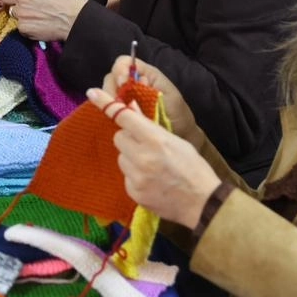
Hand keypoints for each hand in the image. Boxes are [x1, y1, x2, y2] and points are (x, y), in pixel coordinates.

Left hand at [85, 87, 220, 228]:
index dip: (107, 104)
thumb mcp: (176, 140)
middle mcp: (141, 157)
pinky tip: (151, 179)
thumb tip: (130, 110)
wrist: (203, 202)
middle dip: (129, 138)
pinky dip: (134, 175)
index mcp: (155, 139)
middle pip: (119, 137)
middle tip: (145, 145)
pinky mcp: (133, 192)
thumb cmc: (193, 167)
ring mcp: (136, 176)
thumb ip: (151, 127)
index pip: (124, 117)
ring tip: (151, 166)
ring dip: (131, 157)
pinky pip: (125, 175)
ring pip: (121, 157)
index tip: (93, 93)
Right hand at [98, 55, 198, 141]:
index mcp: (143, 74)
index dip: (119, 70)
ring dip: (110, 103)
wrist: (180, 134)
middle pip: (110, 78)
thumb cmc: (177, 113)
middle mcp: (130, 84)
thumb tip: (136, 79)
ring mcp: (123, 99)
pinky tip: (117, 119)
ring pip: (105, 94)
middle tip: (120, 103)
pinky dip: (109, 113)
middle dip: (112, 89)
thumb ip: (150, 85)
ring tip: (122, 113)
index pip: (123, 63)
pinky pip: (107, 109)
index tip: (122, 83)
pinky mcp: (119, 114)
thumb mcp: (168, 95)